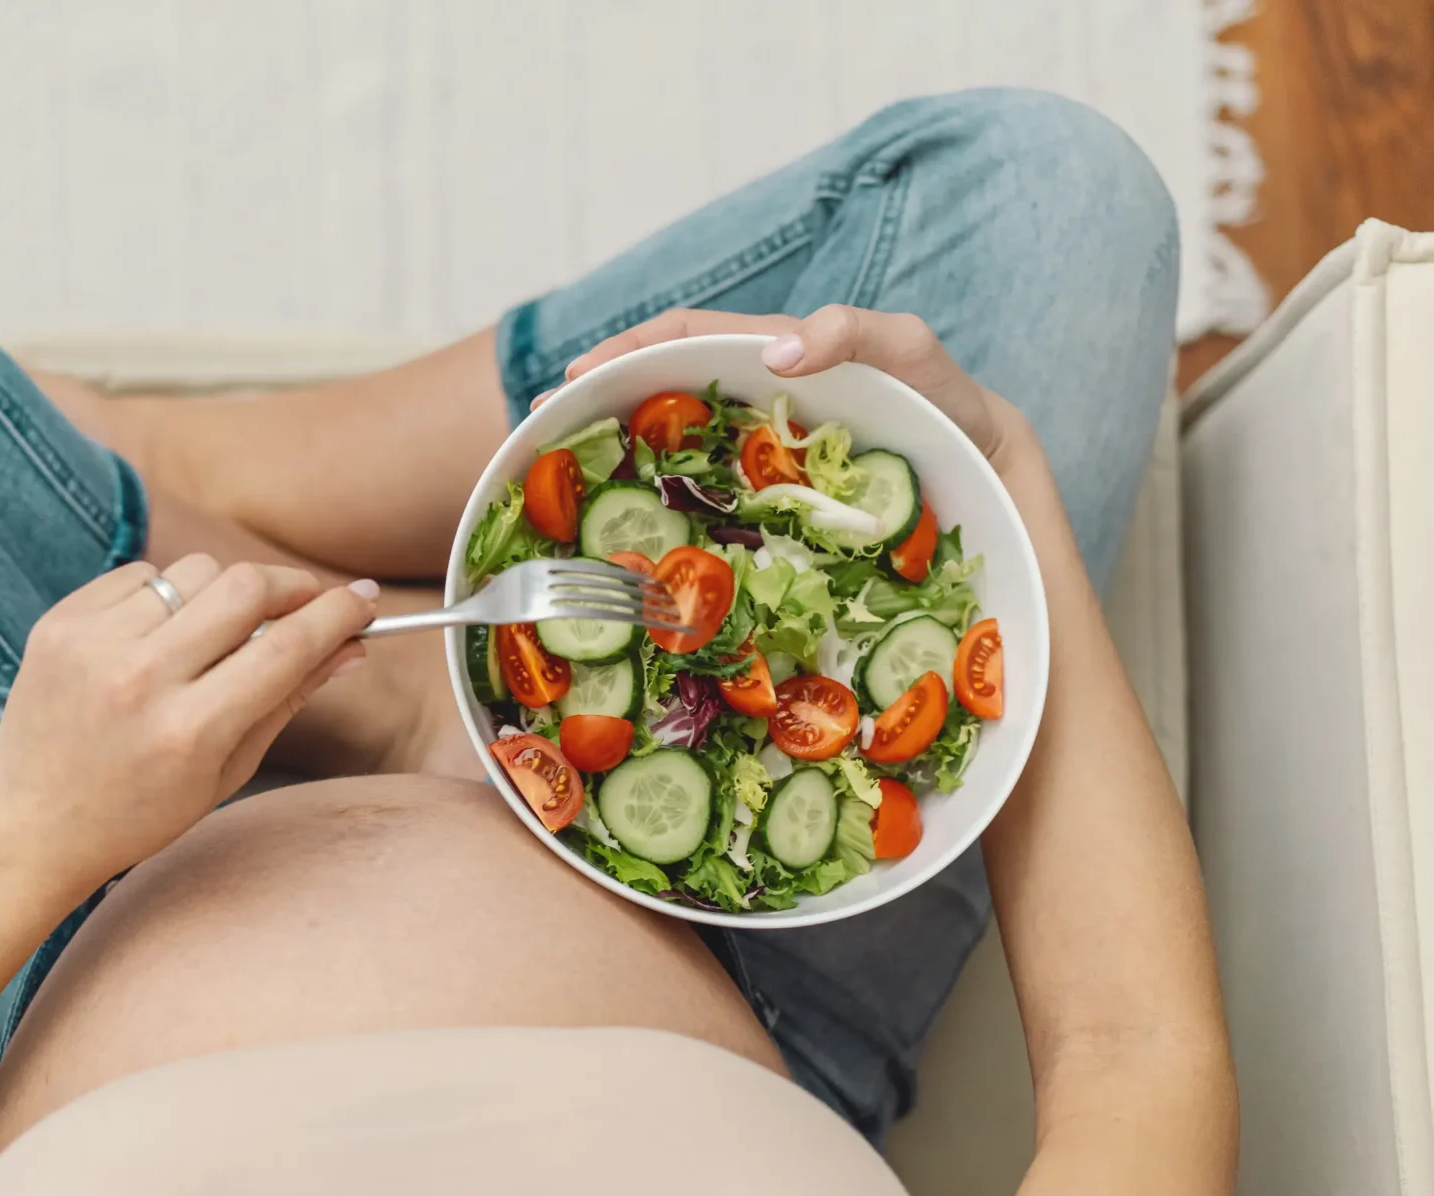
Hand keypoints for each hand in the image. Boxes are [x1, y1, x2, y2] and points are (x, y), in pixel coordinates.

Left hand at [0, 556, 377, 889]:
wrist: (32, 826)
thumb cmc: (140, 812)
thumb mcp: (226, 772)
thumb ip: (288, 700)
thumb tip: (350, 646)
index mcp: (190, 731)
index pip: (286, 647)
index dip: (336, 614)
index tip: (364, 600)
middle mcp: (140, 681)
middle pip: (243, 588)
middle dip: (289, 586)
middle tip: (304, 602)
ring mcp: (93, 647)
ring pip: (194, 572)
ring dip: (222, 593)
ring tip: (216, 634)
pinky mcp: (59, 625)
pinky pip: (140, 576)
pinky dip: (164, 597)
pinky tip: (156, 638)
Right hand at [542, 304, 1033, 464]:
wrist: (981, 469)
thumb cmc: (944, 401)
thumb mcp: (909, 348)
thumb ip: (853, 331)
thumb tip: (772, 353)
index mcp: (768, 355)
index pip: (680, 339)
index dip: (623, 353)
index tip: (573, 379)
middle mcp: (749, 402)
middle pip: (655, 391)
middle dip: (593, 404)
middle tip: (540, 431)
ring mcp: (753, 455)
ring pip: (667, 448)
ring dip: (611, 457)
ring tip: (561, 483)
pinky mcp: (766, 505)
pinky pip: (699, 502)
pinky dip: (655, 511)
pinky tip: (624, 537)